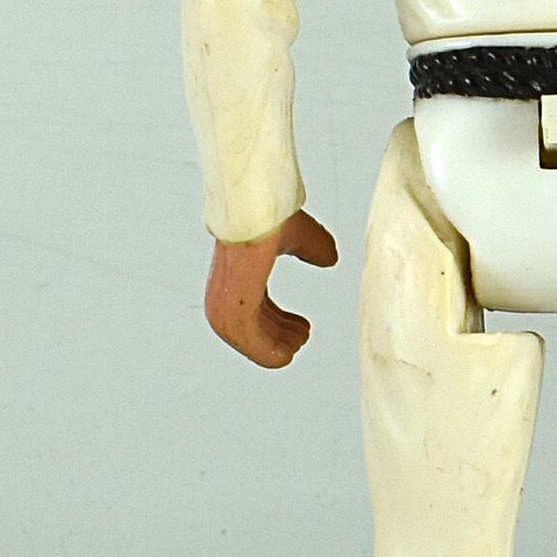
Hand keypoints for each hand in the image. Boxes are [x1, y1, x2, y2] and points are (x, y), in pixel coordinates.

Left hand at [205, 209, 338, 366]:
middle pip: (246, 324)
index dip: (274, 321)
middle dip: (273, 336)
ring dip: (270, 346)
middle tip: (296, 344)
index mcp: (239, 269)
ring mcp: (228, 292)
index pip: (251, 305)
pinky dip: (263, 349)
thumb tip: (328, 257)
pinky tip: (282, 356)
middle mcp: (228, 283)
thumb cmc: (269, 209)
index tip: (297, 329)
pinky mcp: (233, 298)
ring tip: (291, 352)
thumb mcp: (297, 234)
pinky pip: (246, 335)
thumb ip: (311, 248)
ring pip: (244, 334)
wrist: (259, 200)